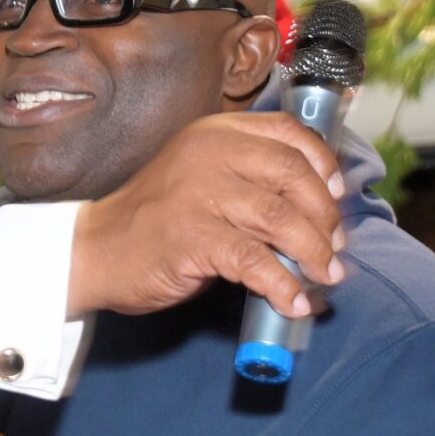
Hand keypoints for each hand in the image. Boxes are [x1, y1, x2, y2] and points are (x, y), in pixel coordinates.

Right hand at [67, 113, 347, 320]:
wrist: (96, 249)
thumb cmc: (156, 218)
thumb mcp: (202, 176)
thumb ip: (249, 179)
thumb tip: (316, 213)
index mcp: (216, 133)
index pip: (289, 134)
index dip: (324, 165)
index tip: (337, 196)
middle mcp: (211, 154)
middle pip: (293, 176)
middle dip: (325, 217)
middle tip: (335, 249)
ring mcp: (200, 193)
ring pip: (281, 219)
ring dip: (314, 253)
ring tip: (326, 278)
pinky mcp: (193, 236)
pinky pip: (255, 261)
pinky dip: (282, 285)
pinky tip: (293, 303)